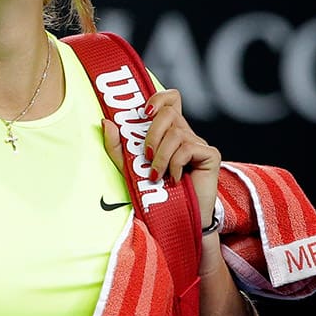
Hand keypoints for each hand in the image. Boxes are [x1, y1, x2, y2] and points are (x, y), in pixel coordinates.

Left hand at [102, 88, 219, 227]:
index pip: (170, 99)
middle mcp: (184, 132)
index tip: (144, 111)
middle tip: (145, 156)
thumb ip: (116, 145)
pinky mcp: (210, 155)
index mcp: (167, 130)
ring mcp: (198, 143)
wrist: (177, 217)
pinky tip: (174, 179)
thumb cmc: (154, 191)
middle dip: (152, 134)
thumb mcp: (128, 166)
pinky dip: (175, 165)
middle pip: (169, 112)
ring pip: (175, 133)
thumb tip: (106, 121)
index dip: (159, 97)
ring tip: (156, 175)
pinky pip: (187, 149)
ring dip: (160, 157)